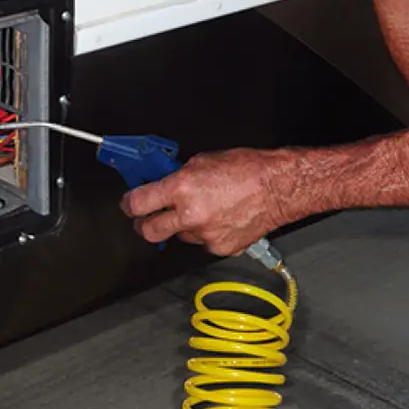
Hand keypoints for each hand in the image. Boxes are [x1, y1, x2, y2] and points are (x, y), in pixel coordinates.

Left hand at [120, 148, 292, 256]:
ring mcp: (204, 234)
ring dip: (183, 226)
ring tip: (203, 210)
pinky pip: (203, 243)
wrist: (279, 188)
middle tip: (148, 217)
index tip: (130, 204)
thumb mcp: (204, 161)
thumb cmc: (248, 169)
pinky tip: (220, 218)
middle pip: (148, 231)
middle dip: (145, 224)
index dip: (129, 204)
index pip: (138, 203)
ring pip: (180, 237)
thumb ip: (180, 175)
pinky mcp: (220, 248)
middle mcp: (190, 214)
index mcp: (182, 188)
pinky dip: (207, 233)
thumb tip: (165, 181)